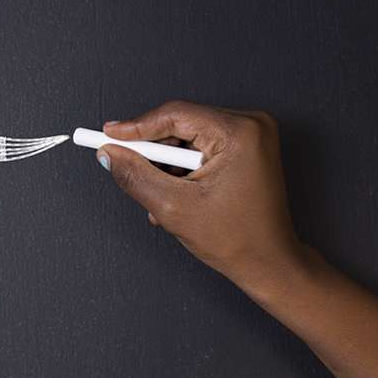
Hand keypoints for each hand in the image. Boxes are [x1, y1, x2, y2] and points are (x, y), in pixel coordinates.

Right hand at [98, 100, 306, 290]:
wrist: (269, 262)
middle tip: (129, 169)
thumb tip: (110, 154)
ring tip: (163, 196)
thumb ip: (136, 176)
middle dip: (154, 152)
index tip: (108, 134)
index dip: (136, 127)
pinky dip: (184, 168)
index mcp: (239, 133)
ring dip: (168, 165)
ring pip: (189, 137)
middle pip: (181, 124)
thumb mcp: (174, 208)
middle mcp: (250, 125)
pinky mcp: (248, 147)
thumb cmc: (239, 240)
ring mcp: (252, 135)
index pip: (174, 114)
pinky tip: (178, 193)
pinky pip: (203, 146)